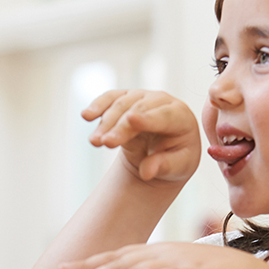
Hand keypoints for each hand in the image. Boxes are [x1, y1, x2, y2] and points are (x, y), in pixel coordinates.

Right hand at [82, 89, 200, 182]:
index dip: (147, 118)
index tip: (131, 119)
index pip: (164, 116)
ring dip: (106, 122)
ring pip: (121, 103)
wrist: (163, 150)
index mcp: (182, 117)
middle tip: (104, 143)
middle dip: (120, 126)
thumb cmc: (175, 158)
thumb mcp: (177, 167)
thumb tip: (147, 172)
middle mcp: (163, 101)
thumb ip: (164, 167)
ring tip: (94, 142)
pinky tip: (86, 115)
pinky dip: (98, 105)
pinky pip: (111, 98)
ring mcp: (143, 97)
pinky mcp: (126, 98)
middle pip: (138, 110)